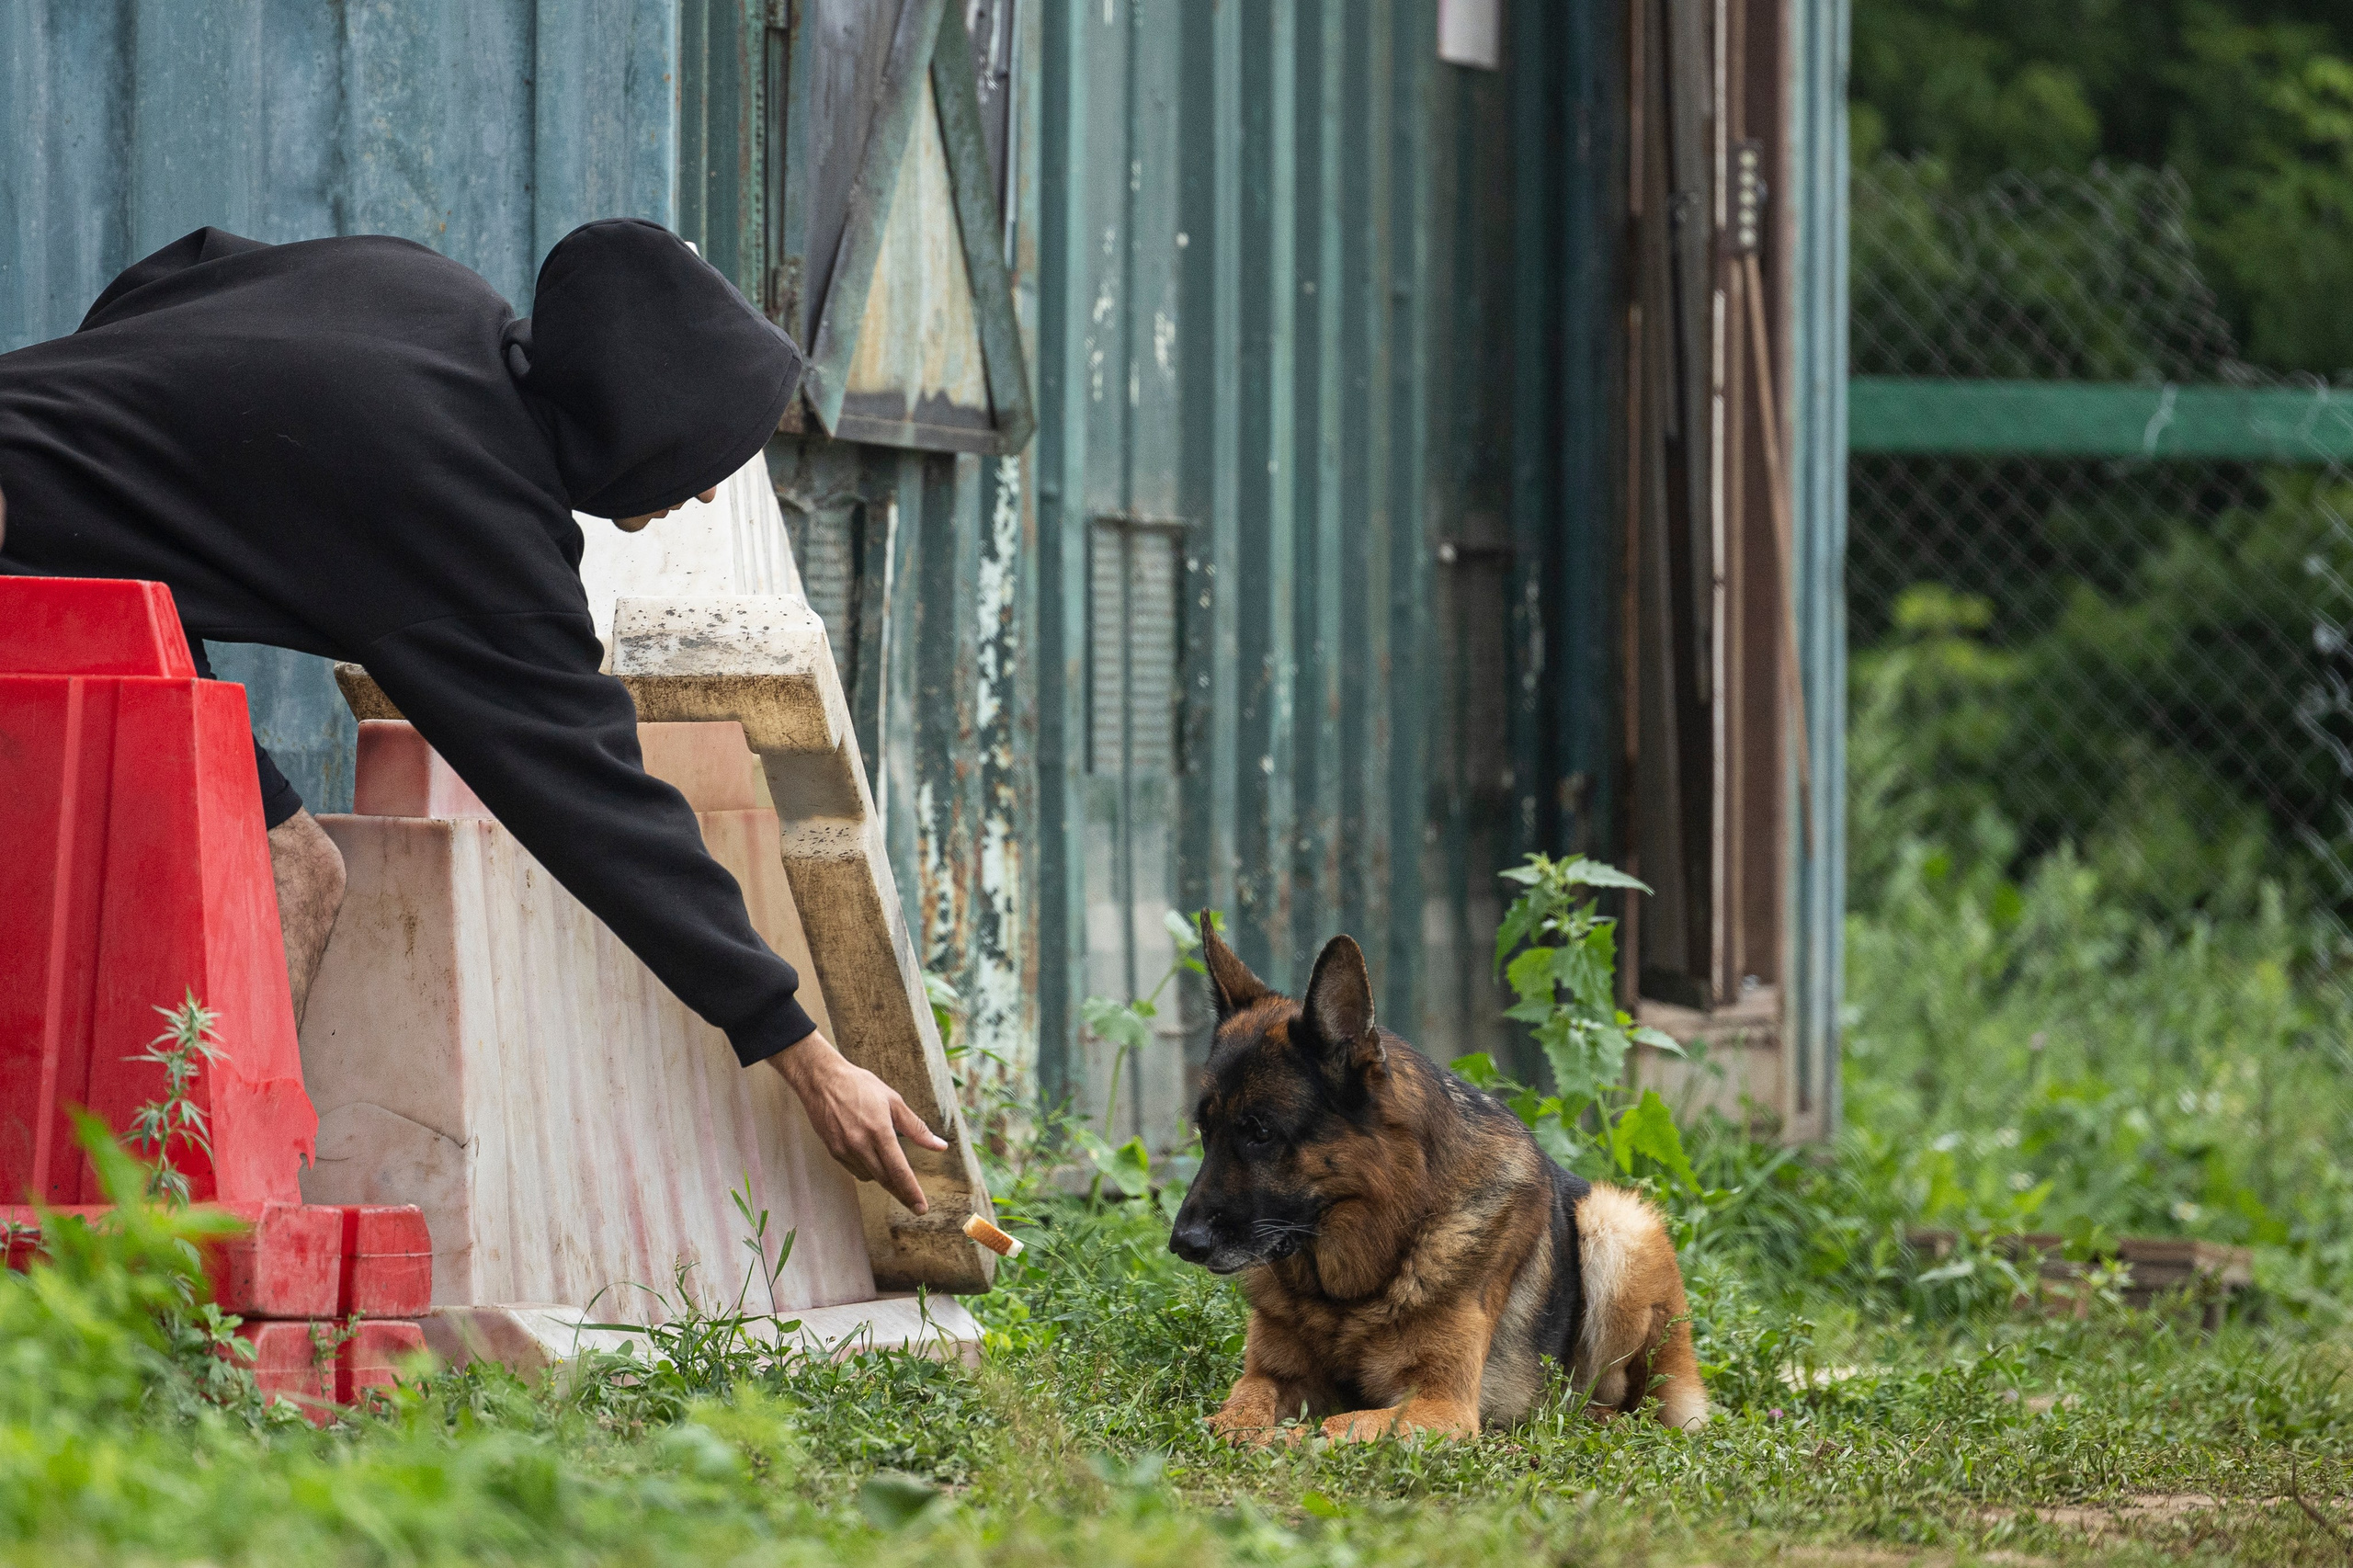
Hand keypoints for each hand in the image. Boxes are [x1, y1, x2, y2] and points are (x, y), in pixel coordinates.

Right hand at [766, 1031, 946, 1212]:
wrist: (821, 1080)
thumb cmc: (860, 1086)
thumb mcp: (894, 1101)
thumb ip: (917, 1127)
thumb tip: (940, 1146)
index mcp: (879, 1131)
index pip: (899, 1171)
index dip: (911, 1192)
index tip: (921, 1208)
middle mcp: (860, 1145)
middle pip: (885, 1180)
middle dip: (901, 1194)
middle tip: (915, 1204)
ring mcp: (844, 1150)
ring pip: (870, 1177)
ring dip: (884, 1178)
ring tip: (892, 1169)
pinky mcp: (833, 1151)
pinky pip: (855, 1170)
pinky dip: (868, 1169)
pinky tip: (872, 1158)